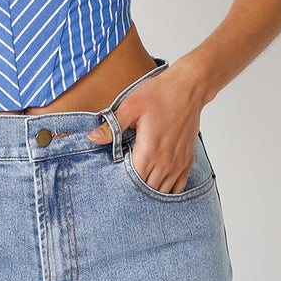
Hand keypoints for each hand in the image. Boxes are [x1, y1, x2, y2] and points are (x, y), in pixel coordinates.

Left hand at [86, 61, 205, 193]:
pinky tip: (155, 185)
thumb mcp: (130, 106)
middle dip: (132, 191)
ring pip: (162, 192)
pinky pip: (178, 188)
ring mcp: (178, 164)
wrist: (187, 88)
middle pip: (146, 191)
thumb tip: (92, 138)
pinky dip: (166, 191)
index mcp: (149, 151)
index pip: (132, 182)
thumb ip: (112, 126)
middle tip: (119, 185)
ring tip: (135, 187)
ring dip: (148, 192)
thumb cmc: (159, 94)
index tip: (111, 180)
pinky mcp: (187, 161)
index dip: (120, 184)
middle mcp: (165, 162)